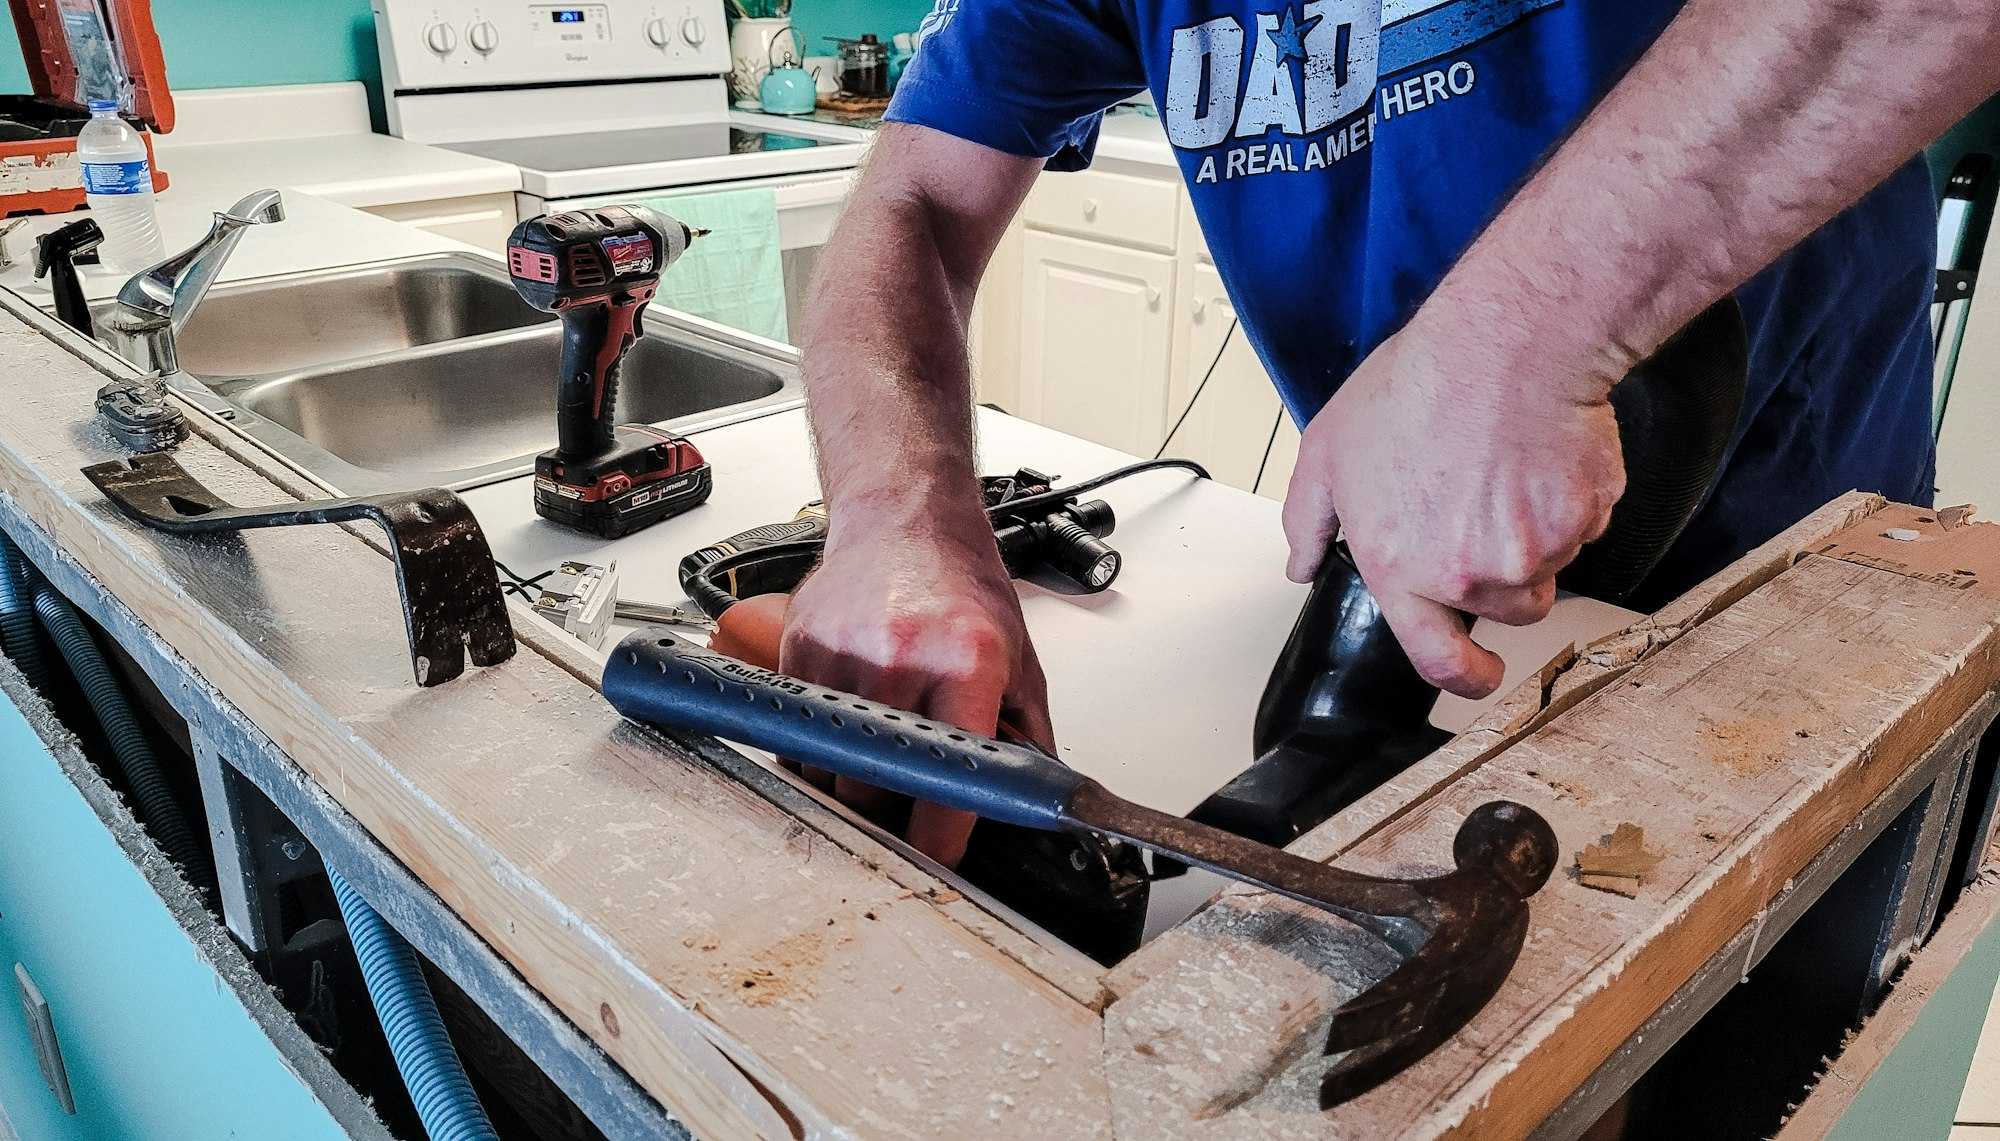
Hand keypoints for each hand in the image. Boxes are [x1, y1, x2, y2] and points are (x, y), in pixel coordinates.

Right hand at [779, 512, 1053, 867]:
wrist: (903, 518)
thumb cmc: (961, 579)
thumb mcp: (1017, 655)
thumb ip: (1026, 732)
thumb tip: (1031, 798)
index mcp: (963, 663)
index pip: (948, 789)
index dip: (942, 842)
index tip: (941, 861)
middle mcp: (899, 661)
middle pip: (879, 792)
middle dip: (895, 814)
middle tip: (911, 806)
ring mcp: (841, 658)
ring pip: (832, 773)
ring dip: (855, 785)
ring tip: (883, 753)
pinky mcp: (800, 652)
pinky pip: (801, 739)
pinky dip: (822, 752)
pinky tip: (850, 728)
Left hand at [1281, 315, 1626, 698]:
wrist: (1505, 345)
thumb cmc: (1417, 388)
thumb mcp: (1328, 451)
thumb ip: (1309, 521)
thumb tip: (1302, 564)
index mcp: (1403, 570)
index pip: (1437, 660)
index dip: (1465, 677)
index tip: (1478, 673)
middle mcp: (1470, 575)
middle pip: (1507, 606)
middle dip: (1503, 572)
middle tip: (1487, 506)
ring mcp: (1535, 551)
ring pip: (1548, 566)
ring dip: (1536, 535)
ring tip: (1507, 470)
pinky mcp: (1585, 518)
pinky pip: (1584, 525)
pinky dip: (1570, 498)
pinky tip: (1540, 451)